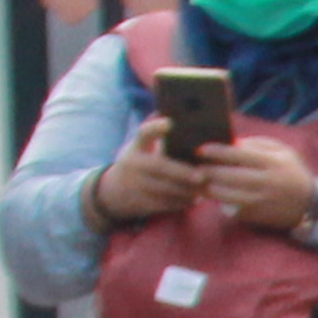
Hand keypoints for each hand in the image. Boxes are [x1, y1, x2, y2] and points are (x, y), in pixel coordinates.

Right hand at [88, 118, 205, 228]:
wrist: (113, 192)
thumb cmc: (138, 164)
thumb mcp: (141, 148)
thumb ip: (158, 136)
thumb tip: (180, 113)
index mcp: (137, 147)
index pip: (144, 133)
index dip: (155, 127)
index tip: (169, 122)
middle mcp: (133, 164)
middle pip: (158, 166)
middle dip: (182, 172)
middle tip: (202, 176)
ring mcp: (135, 185)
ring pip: (165, 189)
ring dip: (187, 190)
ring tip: (204, 188)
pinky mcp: (141, 203)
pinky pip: (165, 204)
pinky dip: (182, 202)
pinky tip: (195, 199)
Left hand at [197, 138, 317, 234]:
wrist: (311, 204)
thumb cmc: (293, 172)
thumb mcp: (282, 151)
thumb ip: (258, 144)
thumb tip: (231, 143)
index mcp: (271, 163)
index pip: (239, 155)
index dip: (217, 152)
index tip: (201, 149)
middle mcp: (265, 182)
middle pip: (229, 176)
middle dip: (208, 171)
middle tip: (195, 168)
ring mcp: (260, 201)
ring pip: (227, 195)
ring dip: (209, 189)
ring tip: (200, 183)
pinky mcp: (256, 216)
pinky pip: (232, 208)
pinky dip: (220, 202)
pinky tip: (212, 195)